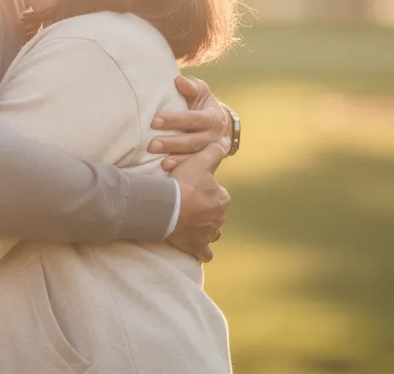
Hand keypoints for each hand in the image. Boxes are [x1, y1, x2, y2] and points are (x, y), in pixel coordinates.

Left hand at [150, 75, 235, 170]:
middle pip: (193, 141)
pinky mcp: (207, 162)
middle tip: (152, 145)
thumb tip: (178, 80)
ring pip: (194, 156)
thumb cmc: (203, 105)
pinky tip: (167, 170)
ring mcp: (211, 151)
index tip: (154, 121)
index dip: (174, 120)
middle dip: (172, 143)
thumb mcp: (201, 92)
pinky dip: (181, 168)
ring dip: (177, 159)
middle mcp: (214, 136)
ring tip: (161, 161)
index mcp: (213, 118)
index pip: (193, 119)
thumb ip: (191, 87)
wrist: (220, 126)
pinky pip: (194, 167)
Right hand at [166, 143, 229, 262]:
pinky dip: (203, 251)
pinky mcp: (198, 246)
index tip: (193, 189)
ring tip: (192, 224)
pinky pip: (205, 253)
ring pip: (212, 232)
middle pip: (215, 213)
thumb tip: (226, 140)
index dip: (207, 191)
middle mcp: (219, 217)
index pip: (219, 194)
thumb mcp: (199, 161)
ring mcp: (209, 234)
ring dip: (206, 229)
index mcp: (222, 198)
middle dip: (206, 211)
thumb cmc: (183, 183)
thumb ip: (214, 151)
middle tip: (189, 205)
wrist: (167, 207)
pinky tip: (198, 249)